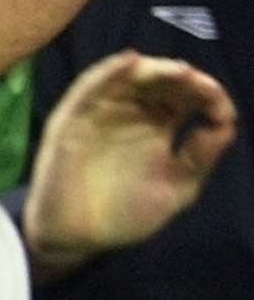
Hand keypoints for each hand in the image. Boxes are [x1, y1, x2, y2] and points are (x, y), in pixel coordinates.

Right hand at [24, 50, 235, 277]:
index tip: (222, 111)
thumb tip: (226, 125)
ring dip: (153, 69)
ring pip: (127, 78)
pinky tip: (130, 62)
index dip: (207, 97)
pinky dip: (108, 72)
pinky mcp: (72, 119)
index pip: (185, 97)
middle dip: (184, 79)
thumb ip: (200, 157)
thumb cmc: (125, 215)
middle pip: (159, 81)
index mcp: (157, 126)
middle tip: (201, 85)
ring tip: (179, 71)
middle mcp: (130, 113)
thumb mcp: (177, 188)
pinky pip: (88, 88)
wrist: (80, 238)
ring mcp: (100, 113)